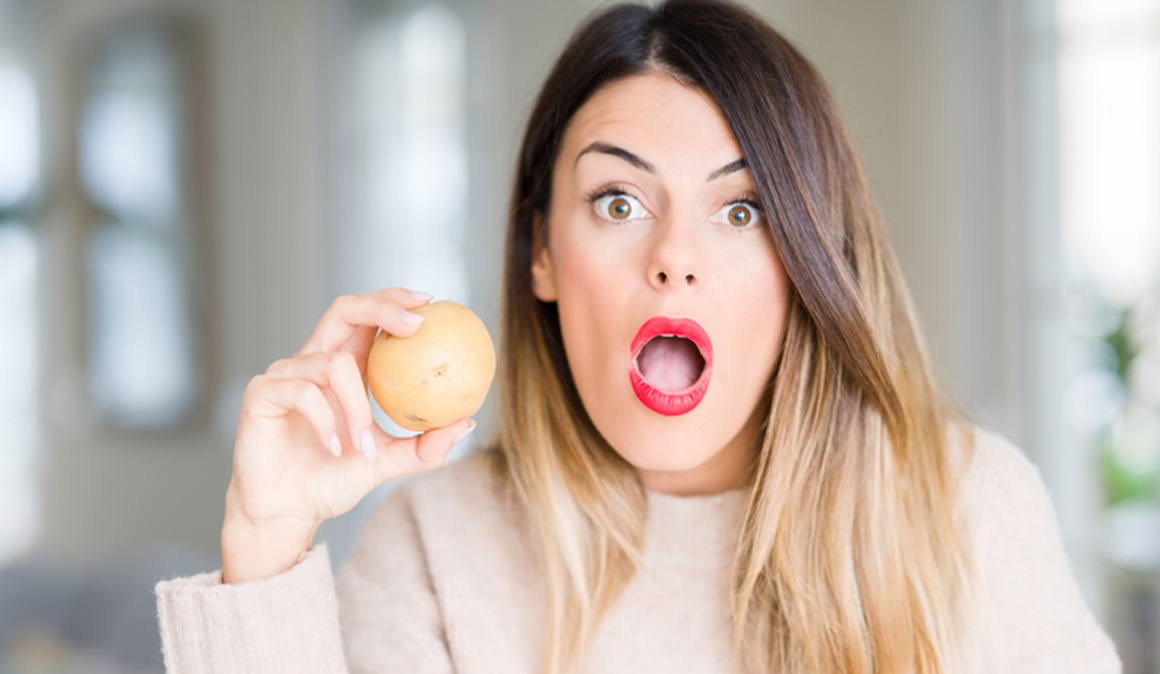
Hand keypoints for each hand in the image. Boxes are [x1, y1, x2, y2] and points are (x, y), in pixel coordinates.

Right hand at [221, 288, 476, 582]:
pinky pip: (303, 392)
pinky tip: (336, 448)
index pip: (367, 318)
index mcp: (344, 366)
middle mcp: (314, 360)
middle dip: (381, 306)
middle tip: (414, 325)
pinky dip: (326, 420)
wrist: (288, 512)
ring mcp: (285, 374)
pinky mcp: (262, 393)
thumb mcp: (388, 461)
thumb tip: (467, 422)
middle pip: (344, 309)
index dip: (394, 301)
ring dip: (357, 407)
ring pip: (333, 364)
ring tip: (365, 446)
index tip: (429, 303)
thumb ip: (425, 446)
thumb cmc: (333, 480)